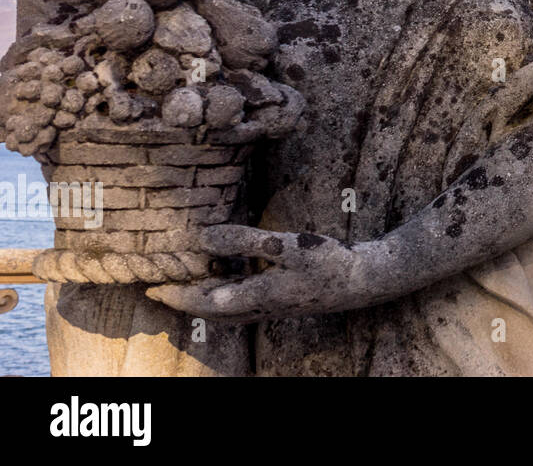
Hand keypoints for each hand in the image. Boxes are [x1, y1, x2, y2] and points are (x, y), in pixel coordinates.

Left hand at [145, 225, 378, 323]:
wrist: (362, 282)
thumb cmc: (327, 262)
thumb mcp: (286, 246)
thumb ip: (243, 242)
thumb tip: (203, 238)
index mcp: (256, 297)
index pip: (203, 301)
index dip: (175, 295)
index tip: (150, 285)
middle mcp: (259, 308)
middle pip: (209, 311)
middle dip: (182, 302)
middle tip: (155, 289)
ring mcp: (270, 309)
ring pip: (224, 313)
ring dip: (200, 303)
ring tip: (182, 289)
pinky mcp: (281, 303)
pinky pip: (240, 307)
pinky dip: (222, 299)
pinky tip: (225, 284)